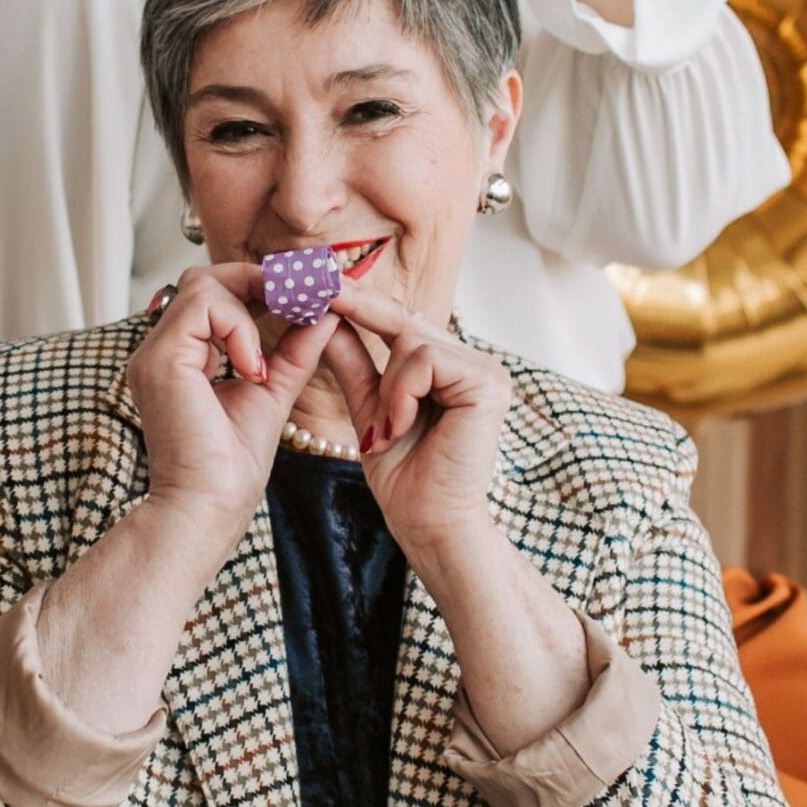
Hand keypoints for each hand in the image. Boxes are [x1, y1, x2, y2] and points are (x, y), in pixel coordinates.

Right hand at [128, 265, 336, 561]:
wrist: (208, 509)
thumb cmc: (231, 468)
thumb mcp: (273, 393)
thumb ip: (295, 351)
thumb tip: (325, 312)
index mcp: (181, 359)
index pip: (215, 296)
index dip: (259, 288)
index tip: (303, 298)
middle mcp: (161, 351)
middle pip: (205, 279)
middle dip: (258, 283)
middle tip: (300, 303)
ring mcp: (155, 354)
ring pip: (203, 285)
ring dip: (251, 304)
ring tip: (275, 345)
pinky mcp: (161, 361)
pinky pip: (203, 308)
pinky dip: (240, 328)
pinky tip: (255, 369)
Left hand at [319, 276, 510, 568]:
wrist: (428, 524)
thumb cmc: (404, 478)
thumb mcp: (370, 409)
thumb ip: (353, 363)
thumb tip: (325, 317)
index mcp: (450, 367)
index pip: (401, 320)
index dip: (360, 301)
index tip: (317, 282)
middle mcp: (473, 361)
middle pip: (404, 320)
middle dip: (363, 326)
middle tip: (334, 333)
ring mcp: (486, 370)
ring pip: (411, 340)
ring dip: (387, 389)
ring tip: (391, 431)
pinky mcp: (489, 383)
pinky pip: (426, 359)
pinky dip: (402, 393)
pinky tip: (403, 427)